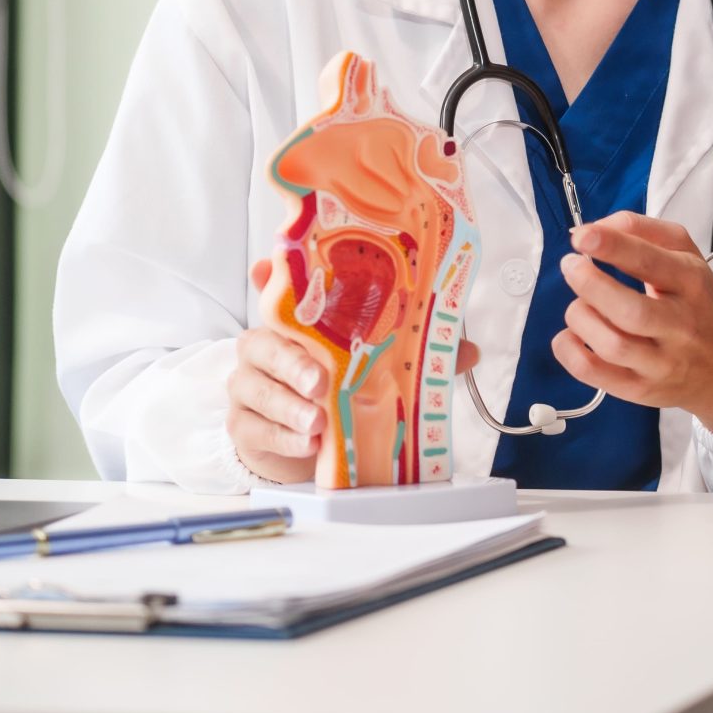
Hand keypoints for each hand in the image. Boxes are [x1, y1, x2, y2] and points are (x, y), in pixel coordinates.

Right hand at [232, 257, 476, 481]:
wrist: (300, 439)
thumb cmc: (335, 389)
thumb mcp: (373, 367)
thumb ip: (413, 355)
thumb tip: (469, 351)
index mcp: (291, 325)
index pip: (276, 294)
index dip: (268, 278)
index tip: (264, 268)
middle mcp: (262, 349)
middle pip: (263, 345)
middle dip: (292, 364)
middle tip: (320, 382)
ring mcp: (247, 387)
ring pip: (256, 390)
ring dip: (289, 408)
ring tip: (318, 423)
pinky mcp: (243, 425)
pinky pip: (256, 429)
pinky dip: (283, 438)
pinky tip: (307, 444)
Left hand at [556, 212, 712, 435]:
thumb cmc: (699, 305)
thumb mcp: (686, 256)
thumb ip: (643, 231)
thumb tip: (599, 227)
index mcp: (692, 283)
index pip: (650, 262)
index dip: (612, 246)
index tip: (583, 235)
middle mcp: (681, 325)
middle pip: (629, 310)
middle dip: (589, 284)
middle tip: (571, 266)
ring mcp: (662, 363)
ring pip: (612, 344)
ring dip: (580, 316)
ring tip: (579, 304)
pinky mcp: (642, 389)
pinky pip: (596, 375)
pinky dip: (570, 352)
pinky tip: (570, 334)